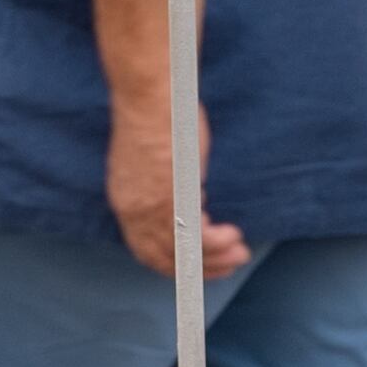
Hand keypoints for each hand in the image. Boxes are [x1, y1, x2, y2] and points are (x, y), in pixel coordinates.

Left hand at [105, 101, 250, 281]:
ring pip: (180, 251)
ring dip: (213, 259)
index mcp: (126, 200)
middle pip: (162, 256)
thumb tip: (189, 188)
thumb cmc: (157, 114)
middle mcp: (133, 210)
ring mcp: (150, 206)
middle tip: (229, 265)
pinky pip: (193, 235)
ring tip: (240, 253)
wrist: (150, 98)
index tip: (200, 263)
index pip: (145, 247)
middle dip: (197, 268)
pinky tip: (234, 236)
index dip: (174, 261)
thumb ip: (166, 179)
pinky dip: (215, 243)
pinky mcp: (170, 198)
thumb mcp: (155, 156)